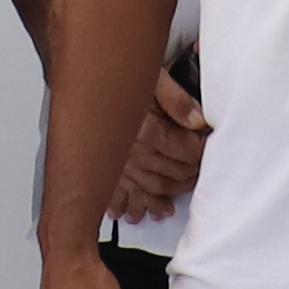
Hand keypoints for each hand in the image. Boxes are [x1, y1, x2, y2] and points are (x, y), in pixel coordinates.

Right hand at [116, 72, 208, 219]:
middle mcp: (133, 155)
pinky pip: (120, 197)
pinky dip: (130, 206)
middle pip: (173, 175)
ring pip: (150, 190)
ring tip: (175, 197)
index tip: (206, 143)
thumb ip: (177, 99)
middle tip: (198, 170)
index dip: (201, 148)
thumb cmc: (114, 75)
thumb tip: (198, 120)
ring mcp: (118, 167)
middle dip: (190, 175)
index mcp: (148, 132)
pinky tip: (135, 213)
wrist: (82, 77)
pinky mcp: (103, 171)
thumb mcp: (152, 76)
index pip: (189, 152)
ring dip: (166, 197)